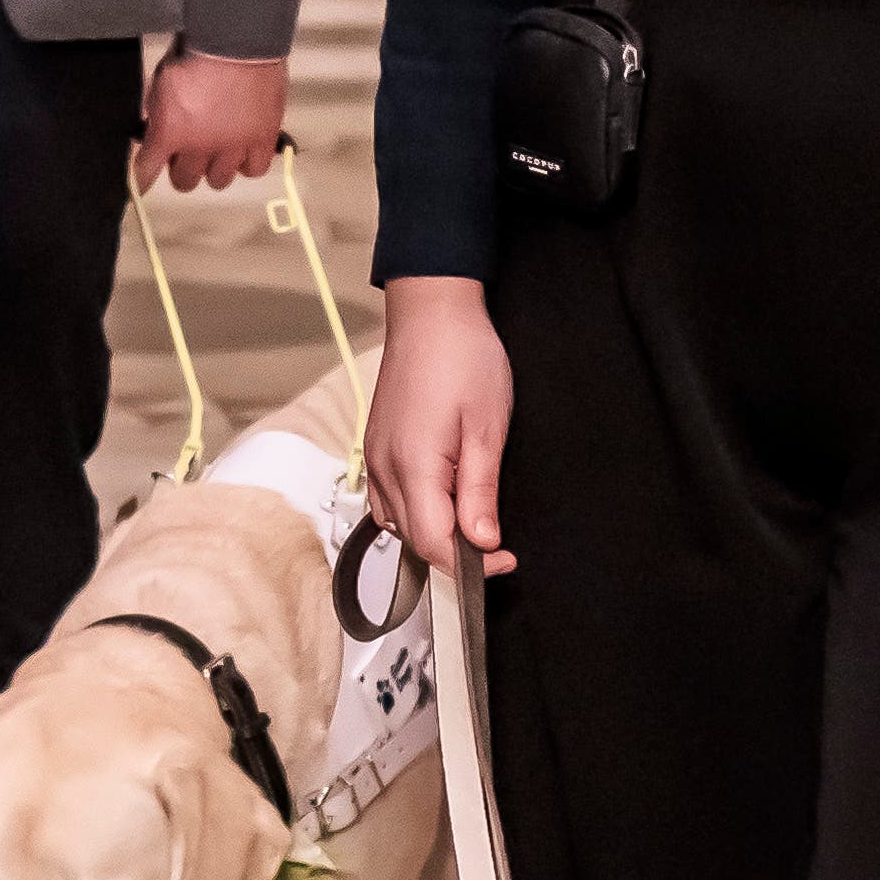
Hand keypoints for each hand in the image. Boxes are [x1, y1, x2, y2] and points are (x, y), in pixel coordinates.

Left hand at [141, 52, 283, 192]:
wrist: (236, 40)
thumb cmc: (196, 51)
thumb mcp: (162, 81)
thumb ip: (157, 112)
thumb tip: (153, 129)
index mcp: (170, 133)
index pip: (146, 172)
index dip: (142, 178)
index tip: (142, 181)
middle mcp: (200, 147)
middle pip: (184, 180)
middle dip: (181, 169)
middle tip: (184, 153)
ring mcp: (233, 146)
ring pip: (218, 180)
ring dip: (213, 168)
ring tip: (216, 150)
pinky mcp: (261, 139)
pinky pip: (253, 169)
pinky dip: (247, 163)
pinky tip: (243, 151)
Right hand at [369, 275, 514, 576]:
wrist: (432, 313)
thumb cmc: (463, 357)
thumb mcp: (487, 427)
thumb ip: (481, 491)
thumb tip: (482, 542)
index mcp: (414, 466)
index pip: (434, 544)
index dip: (471, 565)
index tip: (504, 560)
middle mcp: (385, 469)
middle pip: (414, 541)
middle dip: (456, 554)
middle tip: (497, 544)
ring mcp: (375, 459)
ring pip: (399, 525)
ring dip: (434, 535)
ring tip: (472, 520)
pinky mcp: (376, 449)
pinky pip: (388, 502)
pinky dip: (415, 513)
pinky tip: (441, 500)